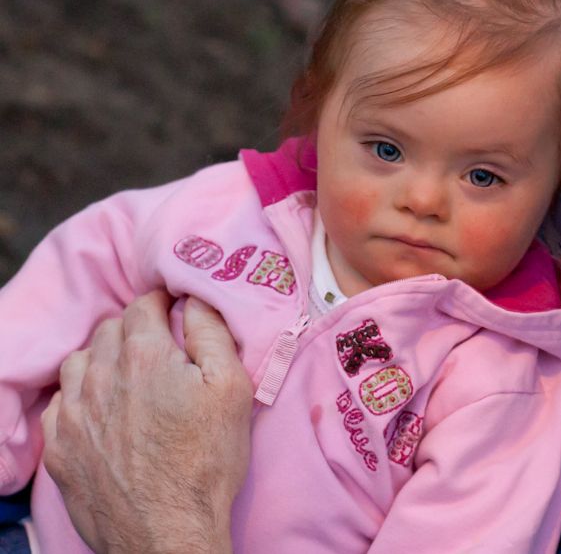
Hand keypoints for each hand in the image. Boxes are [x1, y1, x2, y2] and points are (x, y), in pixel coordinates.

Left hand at [41, 291, 252, 553]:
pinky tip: (102, 410)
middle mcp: (100, 376)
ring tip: (128, 376)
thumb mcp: (231, 388)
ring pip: (79, 362)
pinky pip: (60, 403)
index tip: (175, 310)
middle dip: (134, 329)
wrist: (167, 532)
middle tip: (159, 346)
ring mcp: (73, 413)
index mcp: (144, 355)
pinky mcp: (59, 447)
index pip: (144, 305)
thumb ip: (212, 333)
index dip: (163, 302)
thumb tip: (196, 298)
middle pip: (109, 329)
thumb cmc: (208, 461)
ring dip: (102, 359)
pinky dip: (80, 396)